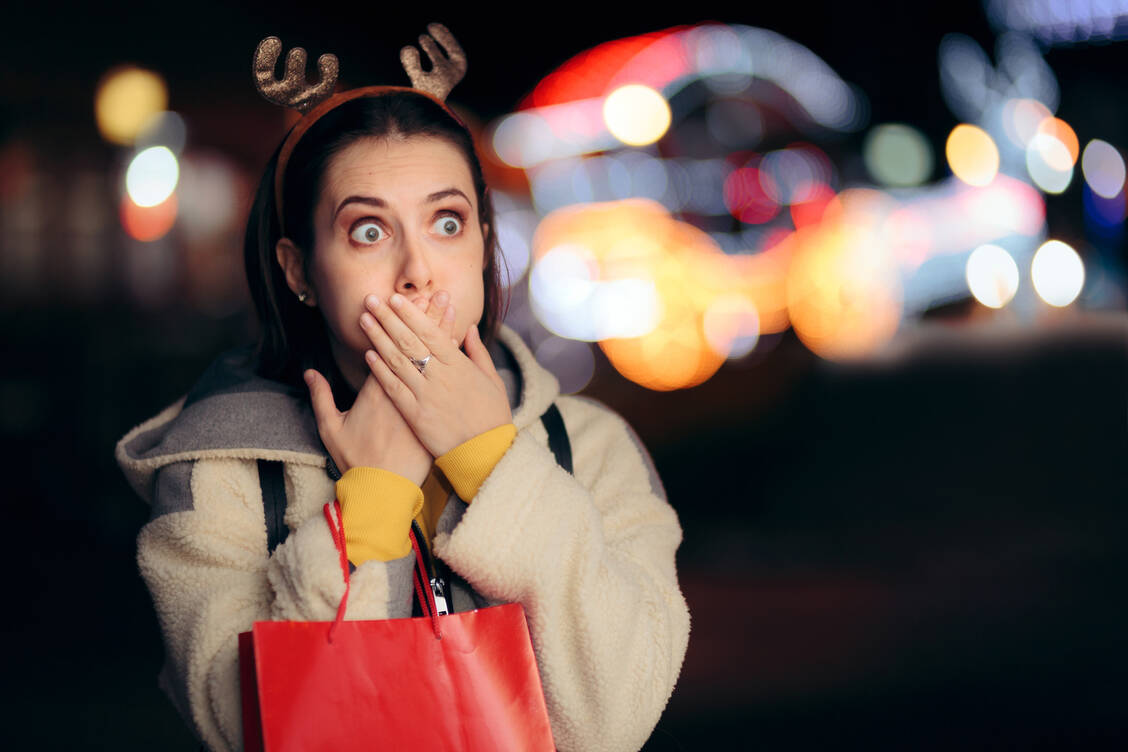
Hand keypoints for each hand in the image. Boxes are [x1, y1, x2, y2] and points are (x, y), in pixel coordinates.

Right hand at [304, 297, 452, 485]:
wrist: (383, 489)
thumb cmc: (356, 460)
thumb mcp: (331, 428)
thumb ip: (322, 397)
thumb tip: (309, 372)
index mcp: (377, 390)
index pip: (390, 348)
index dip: (397, 325)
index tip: (402, 302)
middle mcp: (402, 389)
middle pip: (416, 347)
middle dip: (425, 318)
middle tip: (436, 292)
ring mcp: (420, 400)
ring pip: (434, 358)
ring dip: (443, 330)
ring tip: (452, 305)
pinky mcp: (435, 411)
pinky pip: (447, 379)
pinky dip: (453, 359)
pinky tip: (461, 342)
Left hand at [359, 291, 512, 457]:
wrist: (486, 453)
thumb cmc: (493, 417)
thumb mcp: (492, 380)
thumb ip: (478, 353)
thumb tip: (469, 329)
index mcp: (459, 365)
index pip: (430, 332)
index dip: (411, 314)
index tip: (396, 298)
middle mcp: (440, 376)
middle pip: (408, 340)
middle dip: (388, 318)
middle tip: (371, 299)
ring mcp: (426, 395)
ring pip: (397, 360)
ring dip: (378, 338)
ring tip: (364, 320)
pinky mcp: (415, 415)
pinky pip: (394, 388)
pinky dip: (380, 370)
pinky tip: (368, 354)